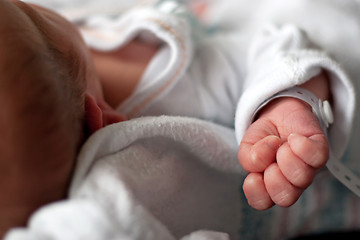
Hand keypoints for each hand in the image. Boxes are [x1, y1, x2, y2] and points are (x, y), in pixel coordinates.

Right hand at [238, 73, 329, 209]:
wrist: (278, 113)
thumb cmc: (263, 136)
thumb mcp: (247, 146)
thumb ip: (248, 158)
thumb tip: (265, 155)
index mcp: (268, 185)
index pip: (262, 201)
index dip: (256, 190)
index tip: (253, 174)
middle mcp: (290, 182)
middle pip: (285, 197)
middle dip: (273, 177)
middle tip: (270, 160)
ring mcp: (307, 169)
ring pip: (301, 178)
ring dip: (285, 157)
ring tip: (280, 144)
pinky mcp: (320, 152)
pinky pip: (317, 156)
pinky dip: (301, 145)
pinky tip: (294, 137)